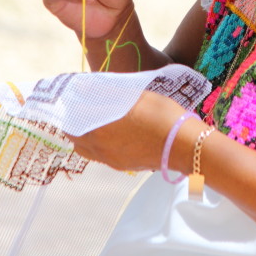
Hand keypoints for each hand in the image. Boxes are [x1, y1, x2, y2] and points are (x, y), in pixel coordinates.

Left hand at [67, 91, 189, 171]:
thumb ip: (112, 94)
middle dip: (75, 127)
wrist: (185, 145)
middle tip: (80, 112)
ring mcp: (114, 161)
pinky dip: (101, 146)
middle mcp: (102, 150)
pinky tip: (114, 134)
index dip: (69, 112)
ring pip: (90, 152)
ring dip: (87, 138)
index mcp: (100, 131)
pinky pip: (104, 156)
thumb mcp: (136, 97)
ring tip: (95, 123)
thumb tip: (93, 89)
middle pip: (77, 141)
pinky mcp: (126, 166)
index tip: (71, 102)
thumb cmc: (162, 115)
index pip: (72, 123)